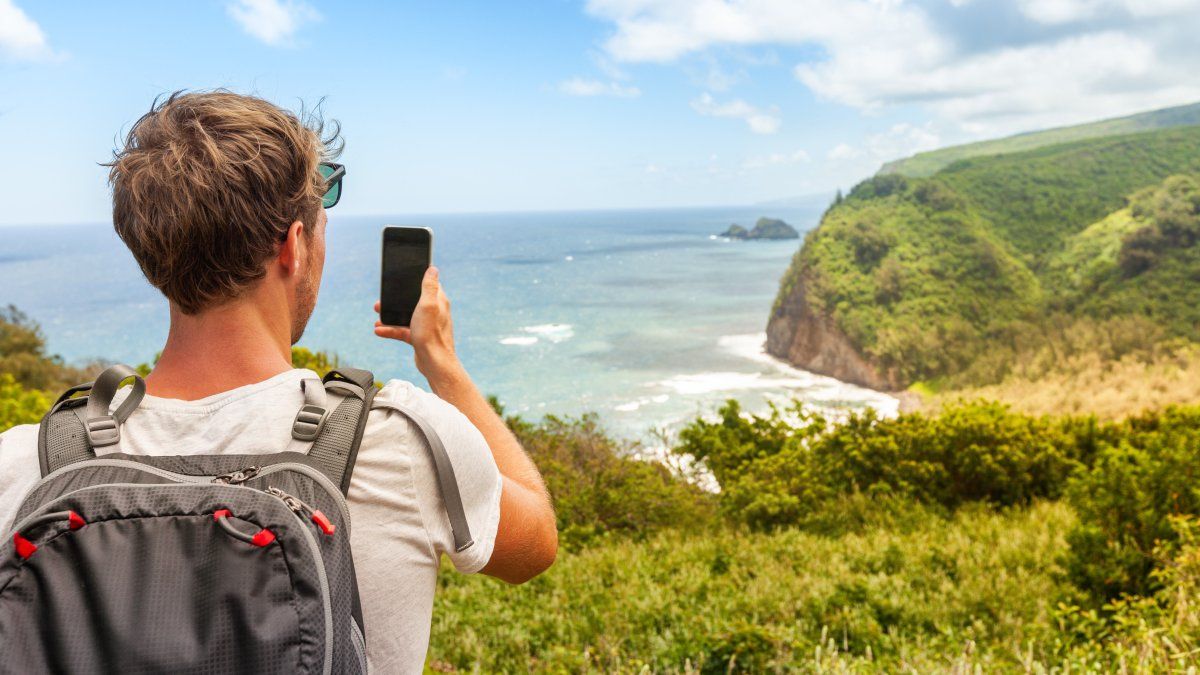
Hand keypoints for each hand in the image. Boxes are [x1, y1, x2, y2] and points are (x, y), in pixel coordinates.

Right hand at [374, 266, 461, 380]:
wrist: (434, 362)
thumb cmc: (431, 334)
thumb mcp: (428, 305)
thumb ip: (429, 286)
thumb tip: (433, 269)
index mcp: (438, 301)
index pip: (428, 284)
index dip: (415, 279)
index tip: (403, 276)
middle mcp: (433, 311)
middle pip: (412, 300)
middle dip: (397, 300)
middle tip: (382, 300)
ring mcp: (425, 324)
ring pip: (405, 316)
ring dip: (390, 316)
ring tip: (378, 314)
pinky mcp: (419, 336)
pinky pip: (402, 330)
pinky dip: (391, 330)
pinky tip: (379, 330)